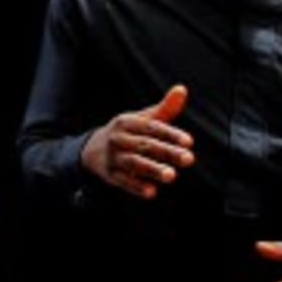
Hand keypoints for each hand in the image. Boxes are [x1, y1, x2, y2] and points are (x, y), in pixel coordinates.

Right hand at [80, 85, 193, 199]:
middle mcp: (117, 138)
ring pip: (133, 163)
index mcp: (127, 122)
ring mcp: (112, 157)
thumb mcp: (142, 118)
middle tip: (189, 159)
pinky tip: (151, 192)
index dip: (171, 134)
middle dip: (167, 152)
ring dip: (152, 170)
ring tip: (172, 176)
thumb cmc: (127, 132)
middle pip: (145, 145)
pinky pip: (123, 181)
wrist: (92, 148)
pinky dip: (136, 187)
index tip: (189, 142)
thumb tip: (182, 89)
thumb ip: (164, 108)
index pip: (151, 127)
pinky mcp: (109, 174)